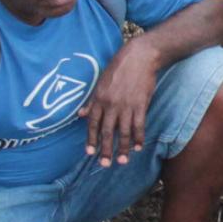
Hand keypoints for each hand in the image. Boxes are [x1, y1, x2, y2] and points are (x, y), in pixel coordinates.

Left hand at [80, 37, 160, 166]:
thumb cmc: (118, 69)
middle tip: (105, 164)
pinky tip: (139, 146)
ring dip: (124, 148)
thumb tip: (81, 115)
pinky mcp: (141, 104)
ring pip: (124, 131)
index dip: (91, 139)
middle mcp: (111, 105)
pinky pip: (139, 124)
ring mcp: (127, 106)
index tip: (90, 153)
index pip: (93, 124)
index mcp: (99, 100)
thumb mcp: (100, 84)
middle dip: (106, 149)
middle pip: (107, 131)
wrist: (139, 57)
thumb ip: (91, 101)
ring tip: (123, 160)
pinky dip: (139, 137)